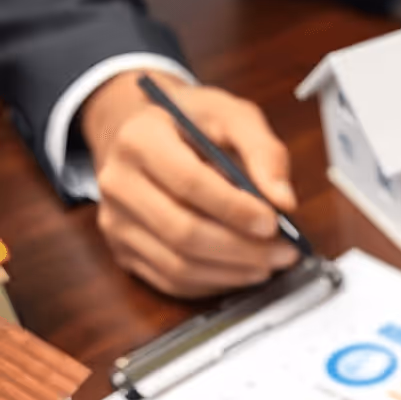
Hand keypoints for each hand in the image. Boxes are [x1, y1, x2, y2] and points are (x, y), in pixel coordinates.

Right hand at [81, 71, 299, 297]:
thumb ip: (264, 152)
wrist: (146, 135)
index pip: (189, 183)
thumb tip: (284, 201)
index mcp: (140, 139)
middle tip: (284, 251)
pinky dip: (216, 283)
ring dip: (234, 272)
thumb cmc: (193, 124)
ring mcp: (116, 222)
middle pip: (184, 232)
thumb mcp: (233, 116)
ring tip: (271, 263)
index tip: (273, 221)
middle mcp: (118, 183)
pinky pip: (173, 282)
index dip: (236, 209)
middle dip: (243, 249)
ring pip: (179, 266)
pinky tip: (243, 271)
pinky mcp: (124, 252)